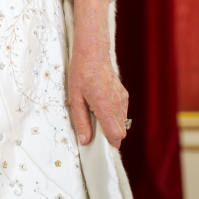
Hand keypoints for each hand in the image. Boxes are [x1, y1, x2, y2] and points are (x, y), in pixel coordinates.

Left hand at [68, 0, 129, 148]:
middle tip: (95, 130)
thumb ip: (81, 121)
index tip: (99, 145)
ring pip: (122, 123)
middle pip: (121, 132)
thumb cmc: (81, 73)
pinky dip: (114, 115)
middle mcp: (117, 104)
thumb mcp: (75, 98)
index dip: (109, 143)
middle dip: (110, 135)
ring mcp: (123, 99)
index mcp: (105, 106)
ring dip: (112, 125)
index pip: (116, 135)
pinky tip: (102, 105)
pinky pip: (122, 112)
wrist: (93, 53)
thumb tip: (85, 141)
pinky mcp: (124, 95)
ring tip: (96, 114)